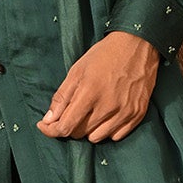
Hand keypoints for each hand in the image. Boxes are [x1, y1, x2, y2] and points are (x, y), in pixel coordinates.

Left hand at [36, 32, 158, 142]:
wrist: (138, 44)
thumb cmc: (104, 55)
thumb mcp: (77, 70)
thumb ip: (62, 96)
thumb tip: (49, 119)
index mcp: (90, 93)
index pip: (66, 126)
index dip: (51, 130)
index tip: (45, 126)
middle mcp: (108, 106)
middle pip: (79, 133)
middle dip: (70, 125)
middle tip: (71, 112)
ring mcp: (125, 112)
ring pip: (96, 137)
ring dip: (88, 129)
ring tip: (90, 113)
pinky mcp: (137, 114)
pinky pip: (116, 136)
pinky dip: (107, 130)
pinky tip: (106, 116)